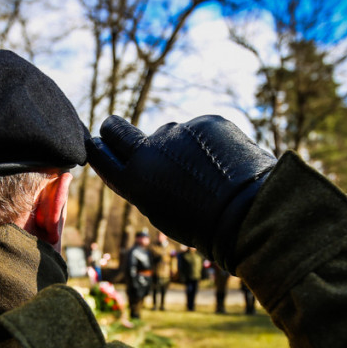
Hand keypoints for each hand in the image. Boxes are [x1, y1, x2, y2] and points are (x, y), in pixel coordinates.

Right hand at [87, 115, 275, 269]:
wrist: (248, 213)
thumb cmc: (205, 226)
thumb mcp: (162, 211)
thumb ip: (145, 183)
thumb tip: (142, 163)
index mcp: (133, 179)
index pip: (99, 153)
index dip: (99, 148)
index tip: (100, 144)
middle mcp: (148, 151)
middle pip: (116, 128)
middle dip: (115, 130)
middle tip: (122, 135)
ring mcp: (177, 132)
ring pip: (171, 136)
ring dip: (181, 148)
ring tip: (207, 175)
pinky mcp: (206, 122)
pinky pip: (201, 132)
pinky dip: (209, 145)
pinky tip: (225, 165)